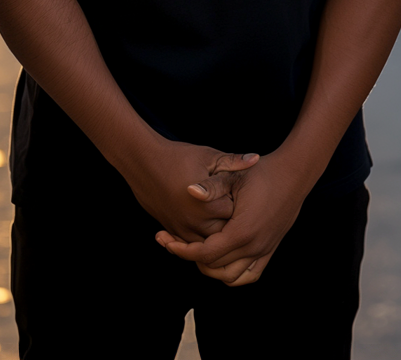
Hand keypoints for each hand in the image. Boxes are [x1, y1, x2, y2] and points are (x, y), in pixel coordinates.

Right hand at [120, 139, 259, 243]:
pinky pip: (192, 244)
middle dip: (231, 221)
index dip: (242, 203)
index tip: (243, 192)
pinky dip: (201, 237)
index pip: (236, 214)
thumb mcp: (208, 156)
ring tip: (223, 214)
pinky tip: (207, 222)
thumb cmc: (178, 156)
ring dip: (217, 231)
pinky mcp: (172, 231)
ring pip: (209, 242)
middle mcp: (196, 223)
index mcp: (208, 205)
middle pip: (225, 232)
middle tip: (236, 206)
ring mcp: (183, 230)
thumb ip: (233, 162)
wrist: (143, 162)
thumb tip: (257, 158)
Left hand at [154, 152, 306, 285]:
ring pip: (230, 277)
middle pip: (214, 268)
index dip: (182, 250)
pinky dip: (232, 273)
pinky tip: (220, 258)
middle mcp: (253, 247)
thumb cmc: (261, 172)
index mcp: (241, 232)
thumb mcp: (233, 176)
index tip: (166, 240)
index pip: (204, 254)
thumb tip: (188, 190)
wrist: (293, 175)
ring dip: (211, 268)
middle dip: (191, 257)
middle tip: (173, 242)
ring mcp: (264, 251)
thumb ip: (210, 186)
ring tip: (195, 250)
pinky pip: (248, 275)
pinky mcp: (270, 250)